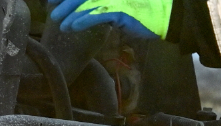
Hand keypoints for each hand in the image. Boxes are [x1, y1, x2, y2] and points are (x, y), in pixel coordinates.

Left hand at [48, 0, 171, 36]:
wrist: (168, 12)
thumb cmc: (146, 7)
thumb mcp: (121, 2)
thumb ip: (103, 2)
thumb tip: (82, 8)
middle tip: (52, 7)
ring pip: (86, 1)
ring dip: (70, 11)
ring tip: (58, 21)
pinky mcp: (121, 8)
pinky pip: (96, 14)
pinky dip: (82, 20)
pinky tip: (72, 27)